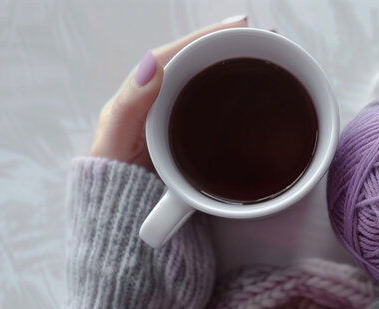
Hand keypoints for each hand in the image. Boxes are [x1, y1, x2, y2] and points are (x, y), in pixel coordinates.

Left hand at [89, 16, 248, 170]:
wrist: (124, 213)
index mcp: (140, 95)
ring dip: (235, 69)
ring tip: (264, 57)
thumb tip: (152, 67)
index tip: (239, 26)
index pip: (176, 55)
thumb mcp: (115, 142)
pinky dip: (235, 96)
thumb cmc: (114, 180)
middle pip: (196, 64)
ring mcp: (177, 119)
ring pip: (208, 84)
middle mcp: (159, 101)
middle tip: (261, 38)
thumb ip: (130, 107)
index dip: (207, 37)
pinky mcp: (192, 140)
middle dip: (228, 48)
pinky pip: (216, 109)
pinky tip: (254, 95)